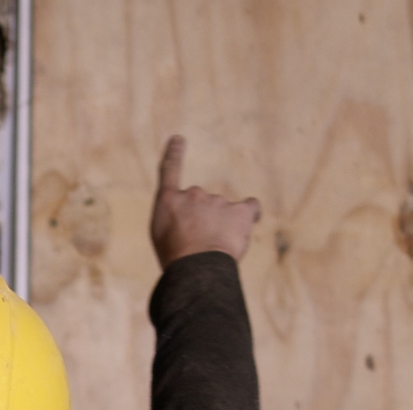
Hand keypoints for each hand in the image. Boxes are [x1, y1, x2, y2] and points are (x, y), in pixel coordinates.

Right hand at [149, 135, 260, 265]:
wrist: (195, 266)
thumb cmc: (175, 257)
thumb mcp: (162, 237)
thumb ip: (174, 221)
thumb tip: (190, 221)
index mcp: (169, 200)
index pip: (169, 171)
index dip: (175, 154)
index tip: (179, 139)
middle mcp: (193, 194)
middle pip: (201, 203)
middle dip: (202, 219)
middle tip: (199, 244)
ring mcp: (217, 201)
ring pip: (223, 212)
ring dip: (221, 226)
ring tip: (215, 250)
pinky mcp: (240, 211)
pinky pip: (251, 207)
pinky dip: (250, 214)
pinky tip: (248, 226)